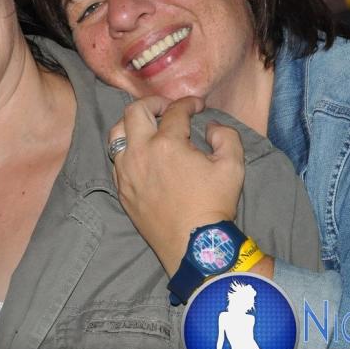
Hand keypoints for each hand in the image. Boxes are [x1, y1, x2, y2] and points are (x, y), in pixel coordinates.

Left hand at [109, 96, 243, 275]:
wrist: (194, 245)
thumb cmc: (215, 204)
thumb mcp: (233, 165)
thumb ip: (225, 135)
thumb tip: (210, 126)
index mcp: (167, 143)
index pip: (174, 110)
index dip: (188, 103)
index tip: (198, 106)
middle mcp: (140, 153)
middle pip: (135, 111)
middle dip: (153, 103)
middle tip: (168, 109)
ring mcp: (126, 171)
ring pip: (117, 133)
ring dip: (132, 123)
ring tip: (148, 126)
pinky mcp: (122, 188)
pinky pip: (116, 158)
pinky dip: (126, 147)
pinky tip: (141, 152)